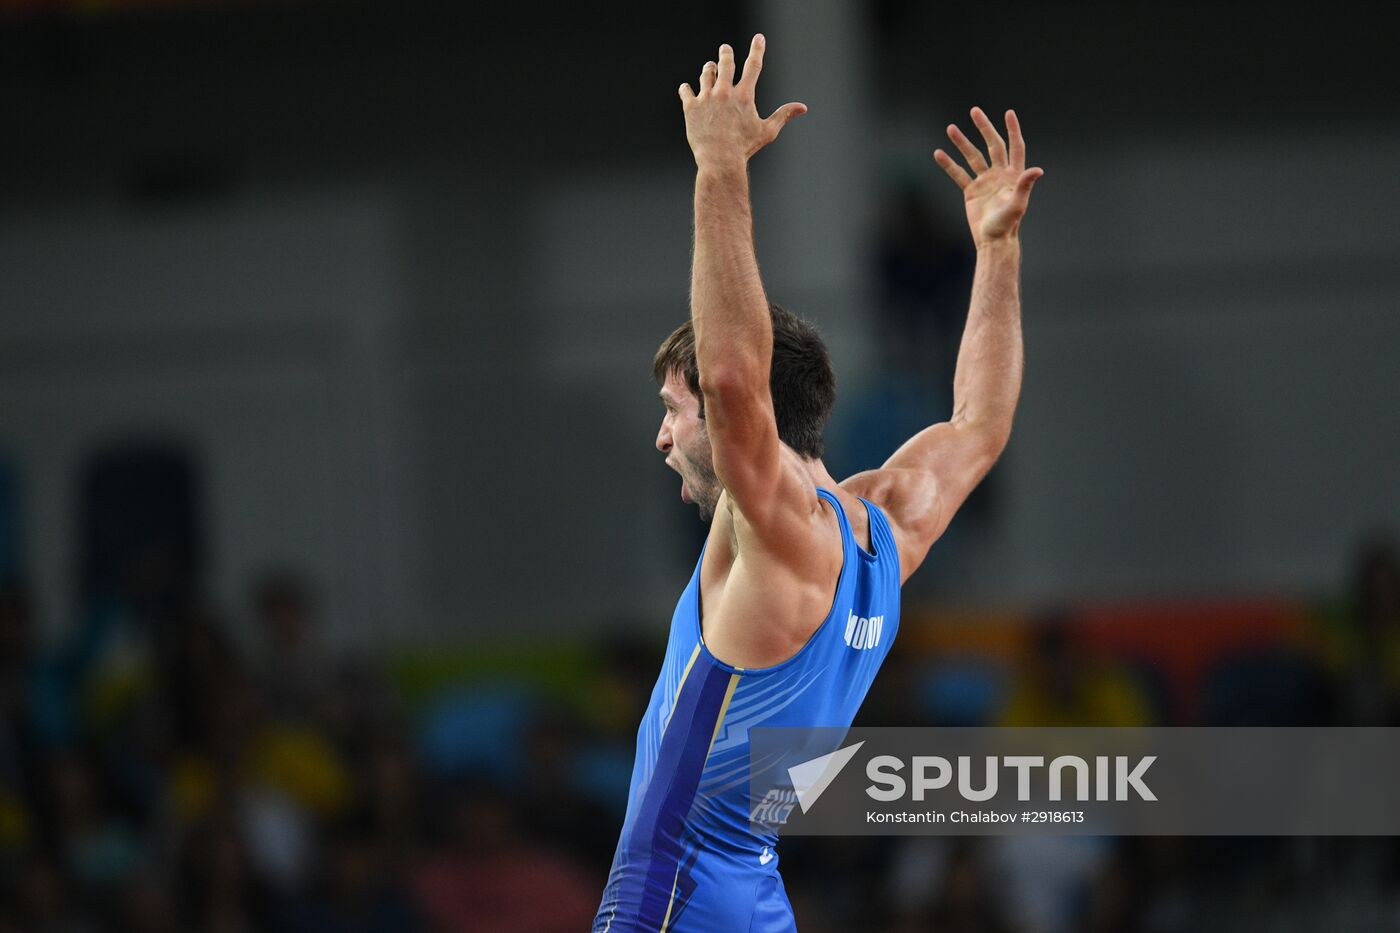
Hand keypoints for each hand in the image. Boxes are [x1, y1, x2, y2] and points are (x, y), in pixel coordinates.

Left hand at [678, 35, 806, 170]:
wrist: (719, 161)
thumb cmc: (745, 148)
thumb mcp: (767, 131)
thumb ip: (783, 115)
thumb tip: (802, 108)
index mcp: (744, 95)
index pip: (753, 65)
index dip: (758, 49)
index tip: (759, 38)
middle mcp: (724, 92)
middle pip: (726, 62)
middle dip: (726, 53)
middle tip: (725, 49)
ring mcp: (706, 98)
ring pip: (706, 73)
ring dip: (709, 69)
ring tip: (710, 68)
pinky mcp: (691, 107)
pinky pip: (686, 90)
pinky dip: (687, 89)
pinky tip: (688, 89)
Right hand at [935, 108, 1042, 246]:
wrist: (992, 241)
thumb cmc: (1008, 224)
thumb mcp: (1017, 204)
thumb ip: (1025, 185)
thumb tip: (1037, 169)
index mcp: (1013, 175)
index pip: (1014, 147)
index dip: (1012, 130)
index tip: (1008, 113)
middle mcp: (999, 174)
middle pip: (992, 145)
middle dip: (984, 128)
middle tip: (974, 111)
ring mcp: (984, 181)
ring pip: (973, 156)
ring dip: (962, 143)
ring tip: (951, 128)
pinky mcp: (971, 191)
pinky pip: (959, 174)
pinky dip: (949, 164)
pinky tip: (939, 153)